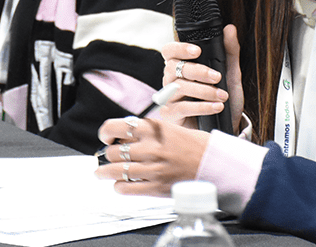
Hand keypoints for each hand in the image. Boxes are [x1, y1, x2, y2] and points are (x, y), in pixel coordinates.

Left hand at [94, 117, 209, 195]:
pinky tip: (120, 184)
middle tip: (108, 157)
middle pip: (112, 152)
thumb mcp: (169, 129)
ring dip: (105, 173)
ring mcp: (152, 168)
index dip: (106, 133)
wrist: (214, 163)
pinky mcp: (156, 187)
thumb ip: (147, 132)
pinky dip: (119, 186)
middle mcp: (150, 147)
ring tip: (101, 173)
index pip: (116, 127)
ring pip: (114, 171)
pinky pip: (126, 188)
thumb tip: (123, 138)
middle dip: (107, 155)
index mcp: (153, 129)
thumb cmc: (193, 145)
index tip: (106, 137)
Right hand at [160, 24, 243, 133]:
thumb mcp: (231, 74)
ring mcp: (168, 98)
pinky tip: (217, 107)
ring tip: (222, 95)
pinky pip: (182, 107)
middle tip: (218, 77)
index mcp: (181, 67)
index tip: (197, 50)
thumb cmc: (224, 100)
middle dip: (198, 71)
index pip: (169, 51)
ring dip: (204, 91)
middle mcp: (170, 80)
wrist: (226, 127)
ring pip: (178, 87)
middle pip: (173, 68)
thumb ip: (229, 52)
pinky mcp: (170, 115)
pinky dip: (203, 106)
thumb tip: (229, 29)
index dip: (179, 48)